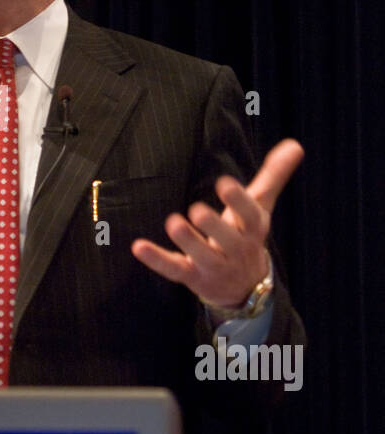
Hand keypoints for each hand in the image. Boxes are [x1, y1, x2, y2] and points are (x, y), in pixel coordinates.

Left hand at [130, 139, 303, 308]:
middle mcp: (236, 250)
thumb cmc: (247, 237)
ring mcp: (214, 266)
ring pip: (202, 256)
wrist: (246, 289)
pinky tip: (139, 246)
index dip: (239, 201)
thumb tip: (295, 144)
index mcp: (252, 230)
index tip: (225, 184)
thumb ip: (273, 176)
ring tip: (173, 222)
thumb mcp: (260, 207)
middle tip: (197, 209)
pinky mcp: (192, 277)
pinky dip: (156, 259)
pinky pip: (174, 269)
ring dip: (188, 241)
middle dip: (214, 226)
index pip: (250, 216)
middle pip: (228, 240)